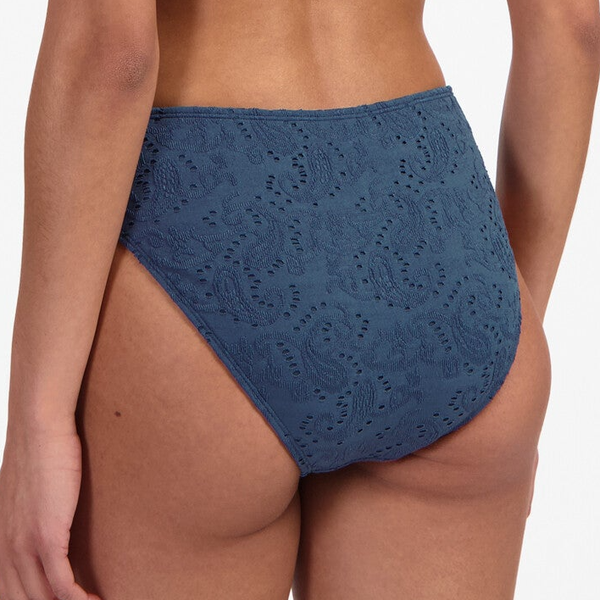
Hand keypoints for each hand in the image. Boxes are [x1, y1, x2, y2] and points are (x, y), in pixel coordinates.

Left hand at [0, 419, 101, 599]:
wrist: (39, 426)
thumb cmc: (38, 449)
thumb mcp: (26, 487)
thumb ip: (32, 508)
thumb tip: (52, 511)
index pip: (8, 591)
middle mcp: (5, 549)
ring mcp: (23, 545)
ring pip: (40, 599)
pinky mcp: (46, 536)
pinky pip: (61, 585)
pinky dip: (78, 599)